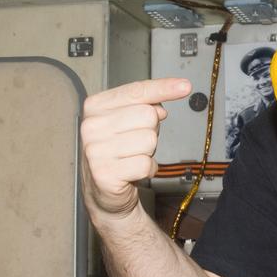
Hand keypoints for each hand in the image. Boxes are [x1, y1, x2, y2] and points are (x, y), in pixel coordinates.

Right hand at [80, 78, 191, 221]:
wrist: (103, 191)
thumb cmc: (118, 152)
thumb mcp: (127, 122)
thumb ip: (144, 107)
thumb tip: (161, 108)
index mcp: (95, 107)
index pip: (136, 91)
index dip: (163, 88)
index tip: (185, 85)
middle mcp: (92, 126)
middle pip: (148, 115)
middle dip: (151, 130)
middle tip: (136, 143)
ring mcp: (96, 150)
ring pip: (149, 140)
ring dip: (149, 151)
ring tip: (132, 157)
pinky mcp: (105, 173)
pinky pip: (146, 163)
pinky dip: (148, 169)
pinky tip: (133, 171)